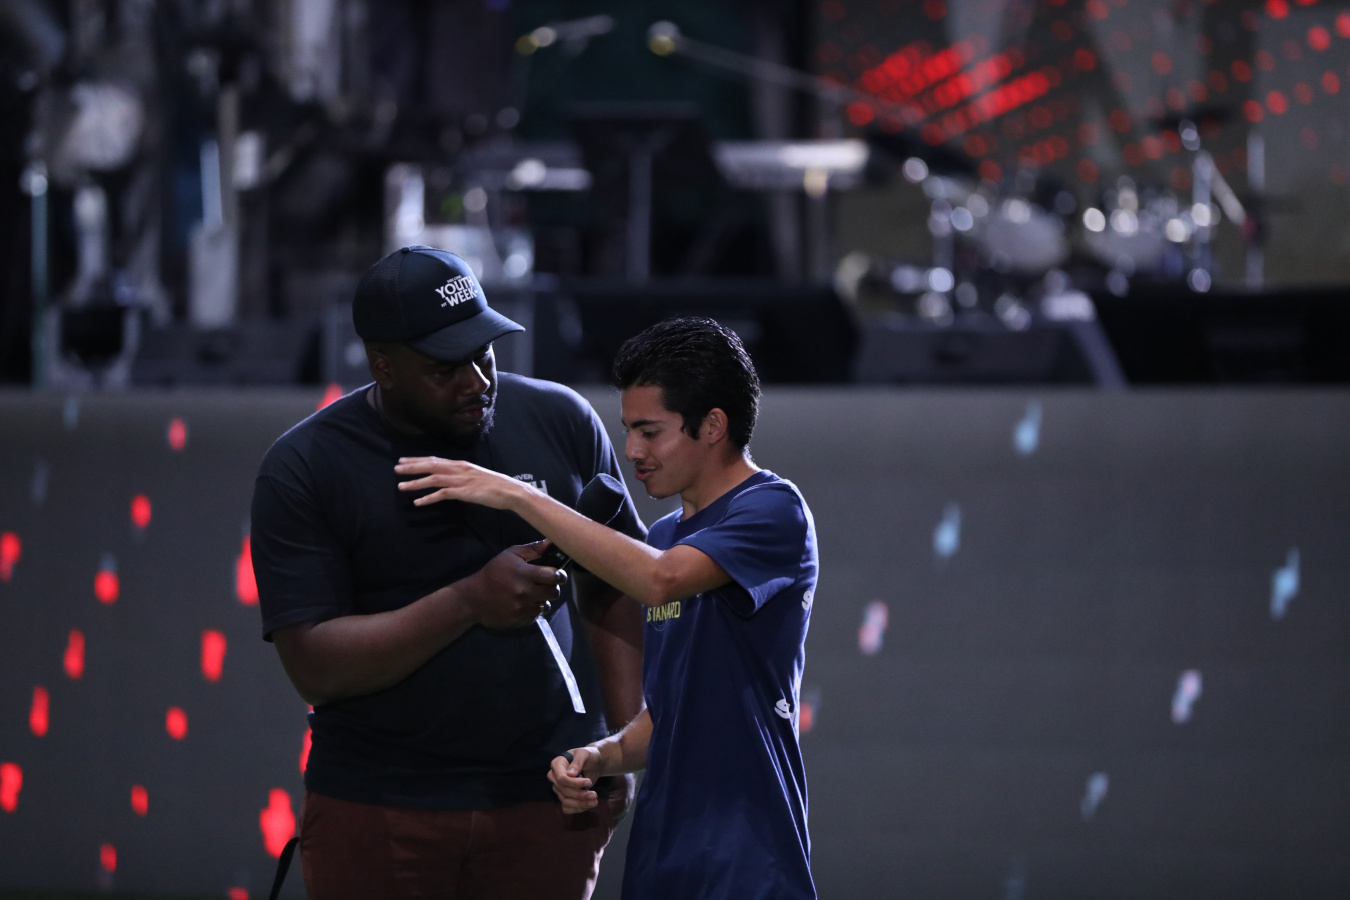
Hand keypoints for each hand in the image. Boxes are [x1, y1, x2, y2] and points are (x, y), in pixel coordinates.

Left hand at [395, 457, 523, 509]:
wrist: (510, 491)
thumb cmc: (495, 486)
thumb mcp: (476, 476)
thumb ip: (462, 476)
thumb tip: (450, 480)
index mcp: (460, 465)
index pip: (435, 460)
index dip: (417, 460)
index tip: (403, 460)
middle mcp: (458, 469)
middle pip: (431, 465)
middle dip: (412, 467)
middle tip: (396, 469)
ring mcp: (461, 480)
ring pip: (433, 478)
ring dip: (416, 482)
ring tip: (401, 486)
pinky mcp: (464, 492)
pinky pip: (442, 494)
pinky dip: (428, 498)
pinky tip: (418, 502)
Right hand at [465, 542, 567, 628]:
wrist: (473, 598)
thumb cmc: (493, 573)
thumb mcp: (510, 555)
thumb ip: (533, 549)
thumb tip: (551, 541)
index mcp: (525, 574)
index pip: (554, 576)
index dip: (559, 575)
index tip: (558, 574)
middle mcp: (526, 592)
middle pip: (554, 592)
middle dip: (552, 587)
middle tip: (544, 584)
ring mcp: (523, 608)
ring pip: (546, 605)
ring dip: (542, 599)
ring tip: (532, 594)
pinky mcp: (520, 620)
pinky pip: (536, 616)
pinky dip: (533, 610)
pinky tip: (524, 604)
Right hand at [548, 746, 604, 814]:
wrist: (593, 763)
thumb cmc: (588, 756)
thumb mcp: (585, 754)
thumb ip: (578, 762)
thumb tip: (570, 774)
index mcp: (557, 764)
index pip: (561, 778)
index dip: (574, 783)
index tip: (589, 782)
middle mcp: (554, 777)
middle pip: (564, 791)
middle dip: (580, 795)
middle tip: (595, 795)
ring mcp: (558, 788)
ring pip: (565, 801)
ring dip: (581, 804)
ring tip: (595, 801)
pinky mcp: (564, 796)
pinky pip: (567, 807)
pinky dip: (578, 808)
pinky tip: (588, 805)